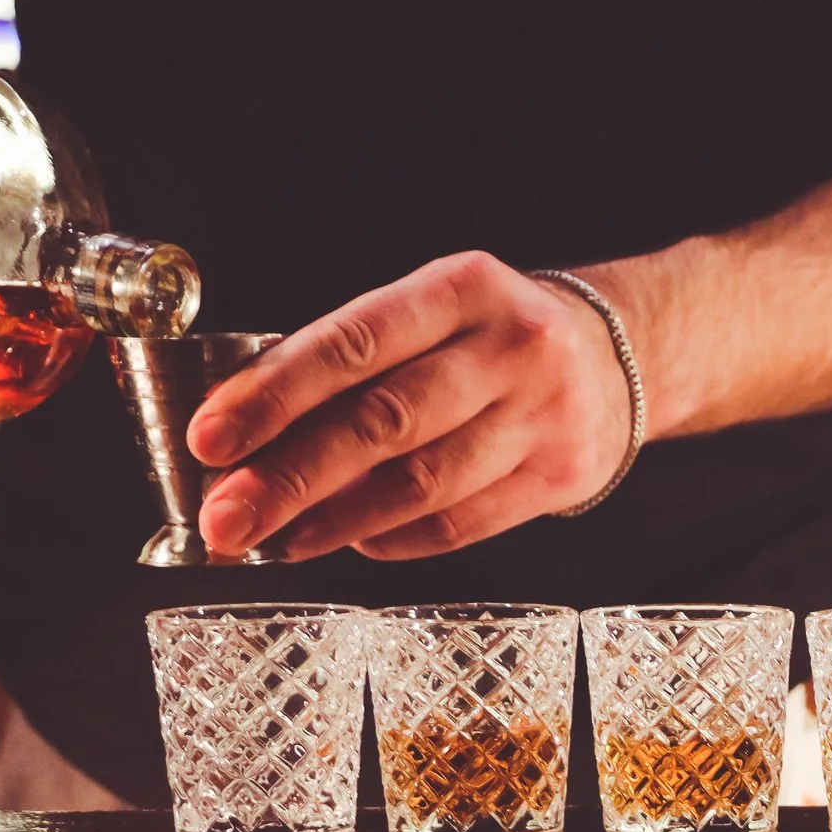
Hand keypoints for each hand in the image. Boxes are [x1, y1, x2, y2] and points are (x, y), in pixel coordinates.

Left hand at [186, 252, 631, 560]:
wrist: (622, 356)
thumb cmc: (495, 335)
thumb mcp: (435, 310)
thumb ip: (357, 358)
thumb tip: (251, 433)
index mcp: (464, 288)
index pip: (353, 344)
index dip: (274, 396)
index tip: (210, 440)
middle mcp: (512, 349)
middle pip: (384, 421)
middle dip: (291, 475)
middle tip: (225, 517)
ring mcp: (545, 417)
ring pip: (423, 483)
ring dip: (336, 519)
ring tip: (276, 540)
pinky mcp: (562, 477)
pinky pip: (463, 523)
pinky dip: (395, 538)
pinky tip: (349, 542)